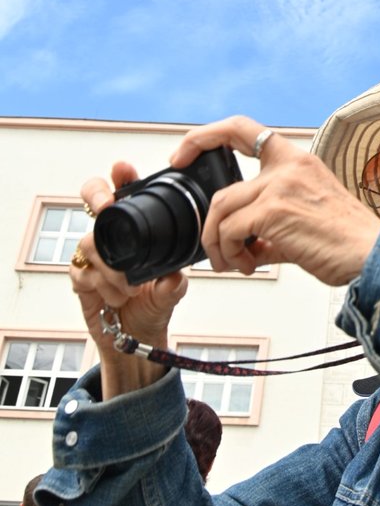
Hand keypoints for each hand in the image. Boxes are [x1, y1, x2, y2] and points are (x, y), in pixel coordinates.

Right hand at [75, 164, 187, 397]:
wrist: (138, 335)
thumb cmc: (155, 302)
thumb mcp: (173, 290)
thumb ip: (174, 282)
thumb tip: (174, 276)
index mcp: (138, 227)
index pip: (126, 192)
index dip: (121, 176)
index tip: (123, 169)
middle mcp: (113, 234)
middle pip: (92, 198)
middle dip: (97, 195)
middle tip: (106, 205)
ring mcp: (93, 253)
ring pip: (89, 242)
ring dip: (111, 266)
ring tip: (132, 288)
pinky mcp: (80, 276)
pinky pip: (83, 272)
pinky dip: (102, 285)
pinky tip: (117, 297)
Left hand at [171, 116, 379, 285]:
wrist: (371, 254)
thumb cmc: (347, 240)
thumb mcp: (306, 219)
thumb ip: (271, 226)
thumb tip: (245, 247)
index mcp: (298, 161)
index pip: (241, 128)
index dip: (204, 137)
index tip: (183, 155)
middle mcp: (289, 166)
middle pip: (221, 189)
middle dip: (208, 225)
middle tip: (210, 248)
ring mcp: (281, 186)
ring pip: (221, 212)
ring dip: (219, 246)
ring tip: (235, 264)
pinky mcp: (275, 210)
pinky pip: (231, 232)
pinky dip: (232, 254)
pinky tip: (250, 265)